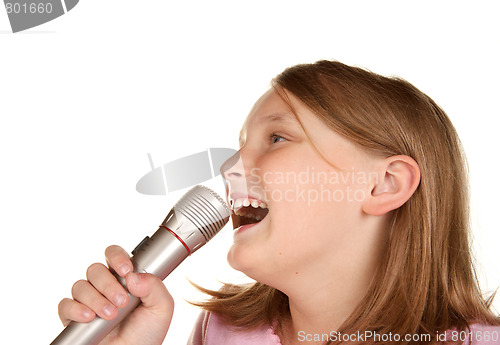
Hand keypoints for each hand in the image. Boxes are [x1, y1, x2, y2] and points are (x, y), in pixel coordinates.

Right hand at [58, 245, 173, 344]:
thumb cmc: (147, 334)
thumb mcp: (162, 308)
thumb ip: (155, 286)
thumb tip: (133, 276)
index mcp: (125, 279)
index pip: (114, 256)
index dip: (117, 257)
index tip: (126, 271)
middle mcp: (105, 287)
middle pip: (96, 269)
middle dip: (108, 284)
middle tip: (121, 301)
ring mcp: (89, 301)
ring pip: (81, 286)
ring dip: (96, 299)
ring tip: (110, 315)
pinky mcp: (74, 318)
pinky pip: (65, 305)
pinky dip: (75, 309)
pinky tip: (89, 317)